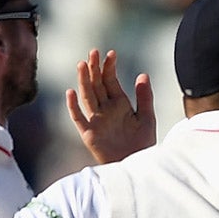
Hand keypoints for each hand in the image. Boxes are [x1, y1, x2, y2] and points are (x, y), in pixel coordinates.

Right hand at [66, 49, 154, 164]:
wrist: (137, 165)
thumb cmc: (143, 144)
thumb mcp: (147, 118)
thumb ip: (145, 98)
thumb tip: (143, 74)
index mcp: (119, 104)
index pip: (110, 80)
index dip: (109, 67)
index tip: (111, 53)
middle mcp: (105, 109)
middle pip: (96, 85)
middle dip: (94, 68)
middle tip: (93, 52)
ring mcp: (96, 120)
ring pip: (87, 96)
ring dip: (84, 81)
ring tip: (82, 64)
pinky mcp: (89, 134)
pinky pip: (78, 118)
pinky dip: (73, 106)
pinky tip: (71, 92)